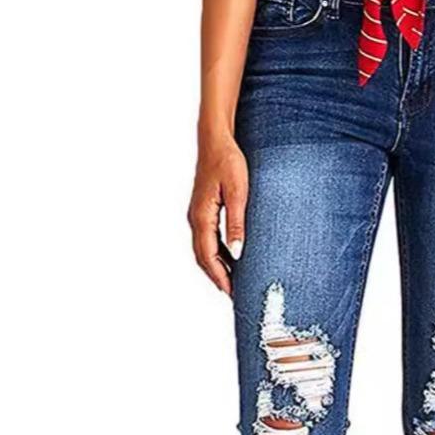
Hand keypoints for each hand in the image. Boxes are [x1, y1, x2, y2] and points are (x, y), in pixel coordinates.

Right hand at [187, 131, 248, 295]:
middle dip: (218, 278)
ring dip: (218, 267)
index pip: (208, 256)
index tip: (232, 293)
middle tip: (235, 295)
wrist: (216, 139)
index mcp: (202, 216)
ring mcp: (198, 215)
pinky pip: (208, 239)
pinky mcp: (204, 210)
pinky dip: (218, 254)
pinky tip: (233, 259)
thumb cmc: (228, 161)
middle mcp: (195, 218)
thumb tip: (238, 253)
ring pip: (205, 250)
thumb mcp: (239, 192)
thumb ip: (237, 224)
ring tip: (235, 282)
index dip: (220, 277)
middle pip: (203, 257)